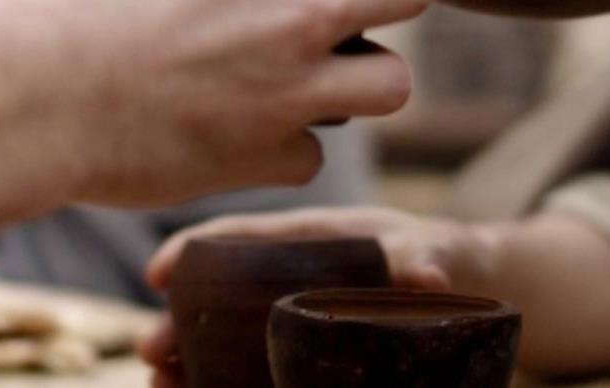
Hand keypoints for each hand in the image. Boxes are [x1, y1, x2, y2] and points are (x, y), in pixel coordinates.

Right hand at [0, 0, 447, 235]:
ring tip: (303, 71)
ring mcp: (296, 86)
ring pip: (395, 83)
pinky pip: (314, 152)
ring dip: (358, 76)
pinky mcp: (269, 157)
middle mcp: (306, 3)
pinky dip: (286, 145)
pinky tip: (239, 129)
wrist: (15, 100)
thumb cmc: (50, 2)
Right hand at [139, 207, 489, 386]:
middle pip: (219, 296)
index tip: (157, 271)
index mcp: (308, 239)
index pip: (240, 237)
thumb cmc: (436, 254)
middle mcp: (288, 279)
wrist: (459, 287)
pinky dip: (221, 383)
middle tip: (149, 350)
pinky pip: (254, 369)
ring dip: (190, 360)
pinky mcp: (303, 353)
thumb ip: (423, 257)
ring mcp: (291, 318)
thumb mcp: (430, 249)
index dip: (195, 248)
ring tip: (159, 383)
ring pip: (226, 338)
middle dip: (180, 321)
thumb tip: (427, 275)